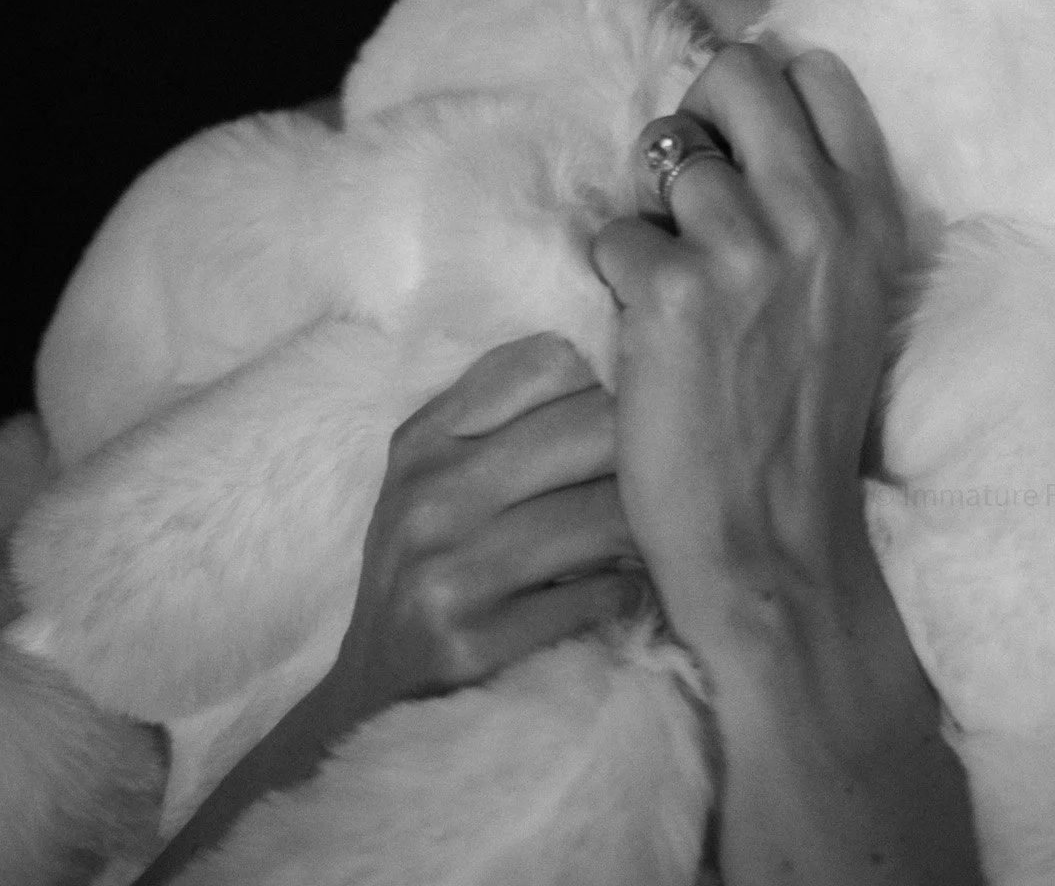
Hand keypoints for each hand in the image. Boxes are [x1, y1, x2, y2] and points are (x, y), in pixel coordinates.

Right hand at [319, 332, 648, 738]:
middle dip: (650, 451)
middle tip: (682, 473)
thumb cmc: (433, 568)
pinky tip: (632, 592)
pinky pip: (599, 595)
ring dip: (651, 529)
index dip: (613, 376)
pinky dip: (630, 592)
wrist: (372, 696)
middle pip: (592, 428)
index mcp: (425, 440)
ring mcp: (447, 574)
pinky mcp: (472, 645)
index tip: (645, 403)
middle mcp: (430, 496)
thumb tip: (625, 360)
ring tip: (667, 534)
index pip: (547, 361)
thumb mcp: (441, 478)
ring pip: (606, 514)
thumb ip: (508, 416)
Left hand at [591, 45, 905, 662]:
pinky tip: (645, 334)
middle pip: (735, 72)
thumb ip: (820, 207)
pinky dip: (617, 276)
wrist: (776, 544)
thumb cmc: (805, 422)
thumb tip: (747, 133)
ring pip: (662, 150)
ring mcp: (744, 246)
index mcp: (870, 212)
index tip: (742, 147)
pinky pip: (615, 230)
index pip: (816, 73)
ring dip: (650, 207)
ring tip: (669, 278)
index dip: (763, 97)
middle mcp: (816, 213)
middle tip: (687, 190)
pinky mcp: (671, 288)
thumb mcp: (853, 295)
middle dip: (698, 118)